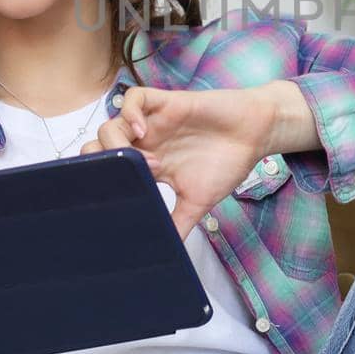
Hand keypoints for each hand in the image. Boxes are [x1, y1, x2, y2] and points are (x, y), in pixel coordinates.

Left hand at [80, 86, 275, 238]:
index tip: (112, 198)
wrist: (255, 134)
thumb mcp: (198, 202)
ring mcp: (153, 122)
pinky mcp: (166, 102)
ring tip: (149, 162)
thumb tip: (167, 256)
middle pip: (100, 146)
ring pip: (111, 124)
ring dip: (119, 143)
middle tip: (126, 178)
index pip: (107, 169)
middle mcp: (144, 142)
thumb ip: (178, 224)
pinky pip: (135, 97)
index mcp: (146, 165)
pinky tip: (141, 130)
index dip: (101, 180)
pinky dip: (129, 111)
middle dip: (101, 161)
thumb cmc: (227, 164)